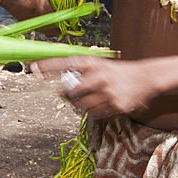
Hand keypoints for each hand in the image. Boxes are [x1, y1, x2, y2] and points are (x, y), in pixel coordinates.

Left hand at [31, 57, 158, 120]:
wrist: (145, 78)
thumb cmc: (116, 72)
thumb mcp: (99, 64)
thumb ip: (81, 72)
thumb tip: (60, 86)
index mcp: (93, 62)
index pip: (65, 62)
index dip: (47, 66)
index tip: (33, 68)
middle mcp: (99, 75)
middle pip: (71, 91)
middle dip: (69, 95)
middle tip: (73, 94)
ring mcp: (107, 91)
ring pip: (81, 106)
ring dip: (79, 106)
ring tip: (88, 100)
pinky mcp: (115, 105)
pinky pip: (94, 114)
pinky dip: (92, 112)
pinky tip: (99, 105)